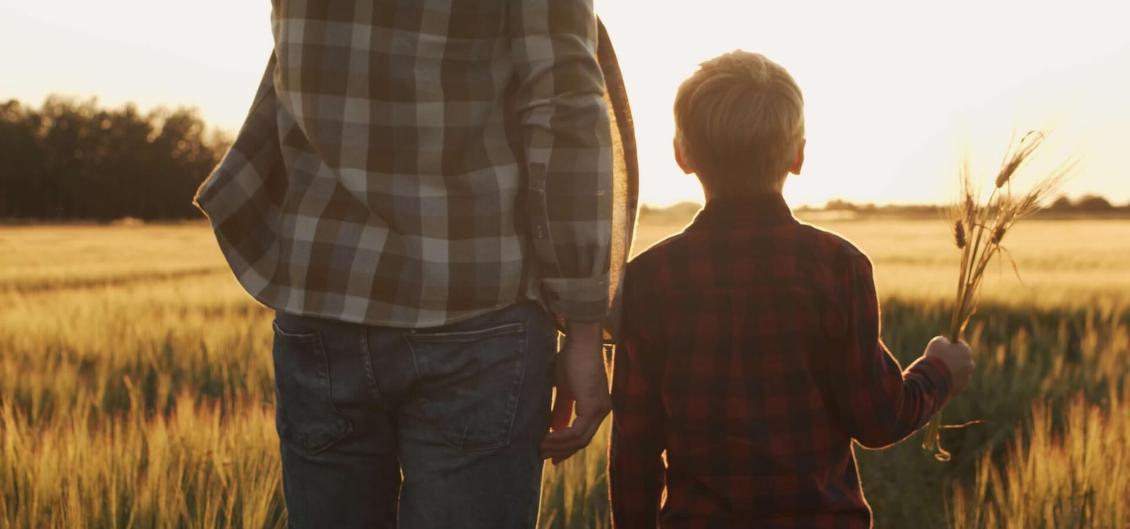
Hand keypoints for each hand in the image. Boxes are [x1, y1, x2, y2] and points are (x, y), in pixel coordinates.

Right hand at [540, 320, 610, 463]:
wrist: (580, 342)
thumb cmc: (571, 360)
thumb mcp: (564, 390)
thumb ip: (561, 409)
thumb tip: (553, 428)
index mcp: (597, 408)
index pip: (583, 436)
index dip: (566, 448)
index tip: (550, 456)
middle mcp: (602, 412)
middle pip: (582, 442)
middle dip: (561, 451)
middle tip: (541, 457)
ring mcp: (600, 410)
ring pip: (580, 440)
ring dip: (558, 446)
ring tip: (539, 447)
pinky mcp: (593, 407)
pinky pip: (577, 431)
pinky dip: (560, 437)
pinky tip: (545, 437)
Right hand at [924, 336, 974, 393]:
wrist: (932, 379)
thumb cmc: (935, 358)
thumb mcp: (936, 342)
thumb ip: (943, 340)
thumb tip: (945, 343)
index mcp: (966, 350)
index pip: (961, 344)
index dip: (951, 345)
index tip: (943, 347)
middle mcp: (970, 363)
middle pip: (962, 358)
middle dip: (954, 358)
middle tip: (941, 360)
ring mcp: (967, 376)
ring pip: (960, 371)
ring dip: (953, 370)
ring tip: (939, 371)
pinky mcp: (962, 387)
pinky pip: (956, 381)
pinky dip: (950, 379)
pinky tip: (940, 379)